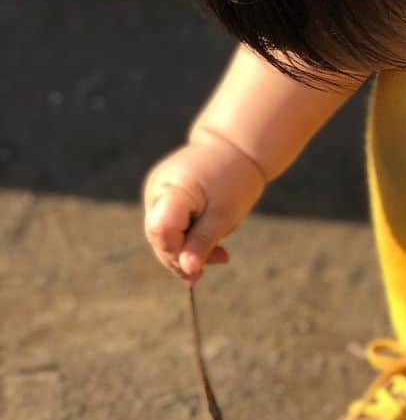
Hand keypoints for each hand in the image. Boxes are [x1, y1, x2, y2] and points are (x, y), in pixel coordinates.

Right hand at [143, 130, 266, 282]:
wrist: (235, 147)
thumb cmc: (234, 178)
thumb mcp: (224, 214)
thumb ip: (202, 242)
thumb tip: (188, 271)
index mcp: (172, 189)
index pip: (161, 231)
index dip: (177, 253)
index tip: (201, 267)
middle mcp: (157, 191)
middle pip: (159, 237)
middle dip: (183, 258)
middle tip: (215, 265)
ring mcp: (157, 193)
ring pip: (164, 235)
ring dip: (188, 251)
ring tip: (221, 256)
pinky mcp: (163, 197)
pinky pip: (169, 226)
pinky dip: (188, 238)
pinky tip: (213, 246)